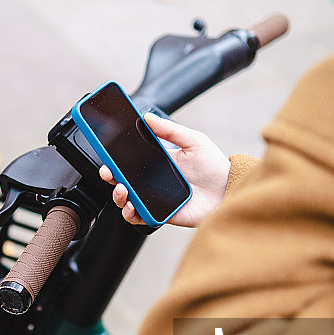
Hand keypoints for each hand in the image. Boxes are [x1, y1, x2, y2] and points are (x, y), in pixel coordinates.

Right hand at [99, 113, 229, 226]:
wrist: (228, 190)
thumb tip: (147, 117)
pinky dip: (131, 214)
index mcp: (156, 162)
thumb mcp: (192, 140)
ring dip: (118, 196)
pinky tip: (132, 207)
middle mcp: (151, 181)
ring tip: (122, 190)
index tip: (104, 152)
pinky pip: (139, 217)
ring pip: (126, 200)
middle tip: (108, 172)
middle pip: (121, 180)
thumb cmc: (214, 166)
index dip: (113, 158)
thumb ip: (169, 130)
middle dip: (110, 176)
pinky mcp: (160, 214)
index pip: (128, 160)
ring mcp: (154, 199)